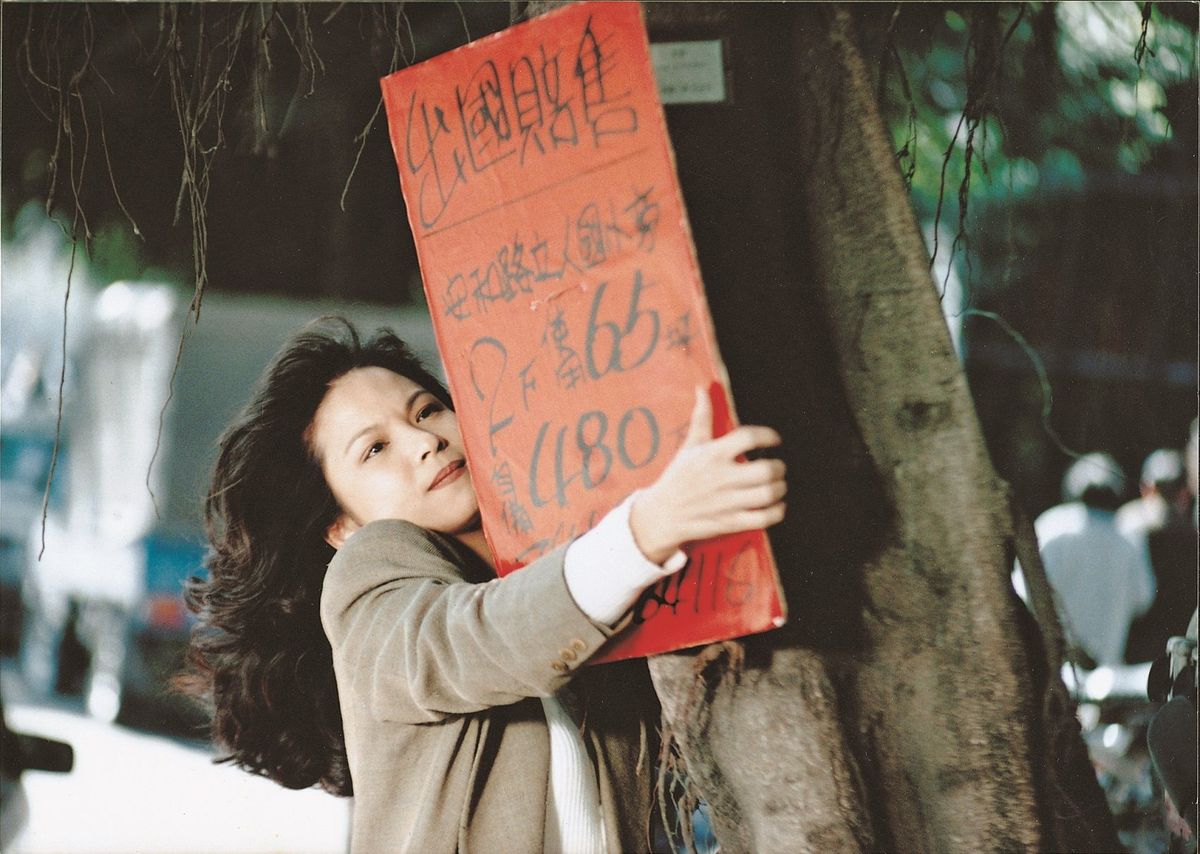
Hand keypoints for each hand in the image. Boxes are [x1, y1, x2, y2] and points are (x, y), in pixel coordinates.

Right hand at [629, 386, 786, 563]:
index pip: (748, 437)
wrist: (662, 515)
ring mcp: (726, 501)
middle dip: (779, 467)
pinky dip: (776, 511)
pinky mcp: (729, 522)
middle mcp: (721, 477)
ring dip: (779, 488)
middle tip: (777, 466)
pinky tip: (776, 505)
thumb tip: (702, 388)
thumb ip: (701, 417)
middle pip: (765, 469)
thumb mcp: (689, 446)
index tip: (775, 439)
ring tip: (777, 485)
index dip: (768, 435)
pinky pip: (763, 518)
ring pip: (768, 494)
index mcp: (712, 454)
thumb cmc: (678, 477)